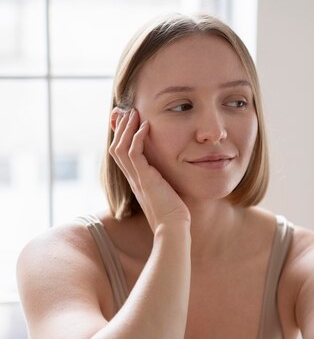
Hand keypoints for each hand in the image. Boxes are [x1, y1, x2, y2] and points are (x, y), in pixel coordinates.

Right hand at [109, 109, 189, 231]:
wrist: (172, 226)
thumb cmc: (173, 213)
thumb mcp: (167, 191)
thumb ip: (164, 180)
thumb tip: (171, 172)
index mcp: (135, 180)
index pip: (121, 154)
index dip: (121, 136)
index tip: (126, 121)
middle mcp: (132, 178)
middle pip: (115, 147)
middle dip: (119, 128)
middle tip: (125, 111)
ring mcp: (136, 178)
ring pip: (120, 147)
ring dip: (126, 128)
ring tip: (133, 113)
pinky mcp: (144, 179)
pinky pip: (134, 153)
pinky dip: (138, 137)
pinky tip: (146, 126)